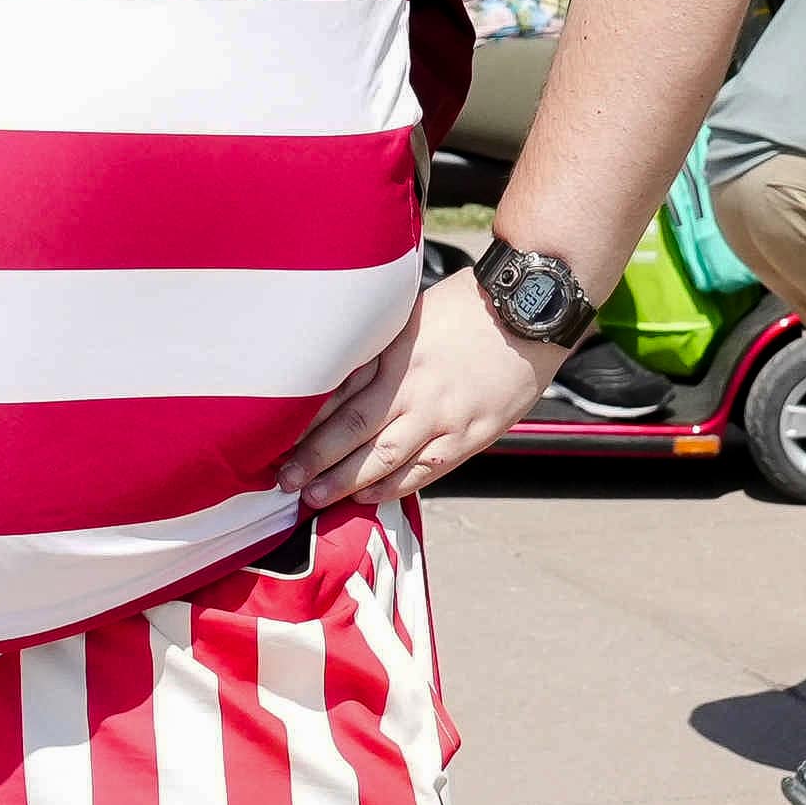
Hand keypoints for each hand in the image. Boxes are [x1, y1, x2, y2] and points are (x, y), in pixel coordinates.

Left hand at [286, 267, 556, 510]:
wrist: (531, 311)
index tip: (274, 436)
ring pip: (385, 456)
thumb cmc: (470, 306)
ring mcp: (443, 414)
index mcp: (393, 350)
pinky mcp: (471, 434)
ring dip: (345, 481)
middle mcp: (414, 385)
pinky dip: (393, 487)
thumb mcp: (412, 314)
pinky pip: (425, 469)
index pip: (338, 392)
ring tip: (312, 498)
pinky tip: (367, 497)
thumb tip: (337, 373)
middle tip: (282, 480)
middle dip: (313, 458)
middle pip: (352, 428)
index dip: (304, 419)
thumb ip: (378, 346)